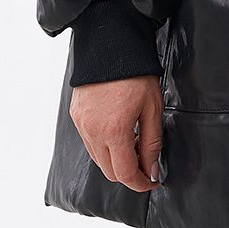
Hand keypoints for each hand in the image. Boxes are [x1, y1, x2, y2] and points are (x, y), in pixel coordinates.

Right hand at [69, 75, 164, 192]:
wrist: (111, 45)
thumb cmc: (136, 73)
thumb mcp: (153, 108)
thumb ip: (152, 143)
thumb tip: (151, 170)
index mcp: (114, 130)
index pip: (124, 174)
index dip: (140, 183)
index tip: (151, 181)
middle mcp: (93, 131)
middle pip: (109, 172)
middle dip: (129, 172)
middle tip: (145, 159)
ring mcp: (81, 124)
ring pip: (98, 159)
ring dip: (116, 160)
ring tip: (133, 141)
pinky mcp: (75, 116)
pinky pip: (89, 143)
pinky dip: (103, 146)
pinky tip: (118, 132)